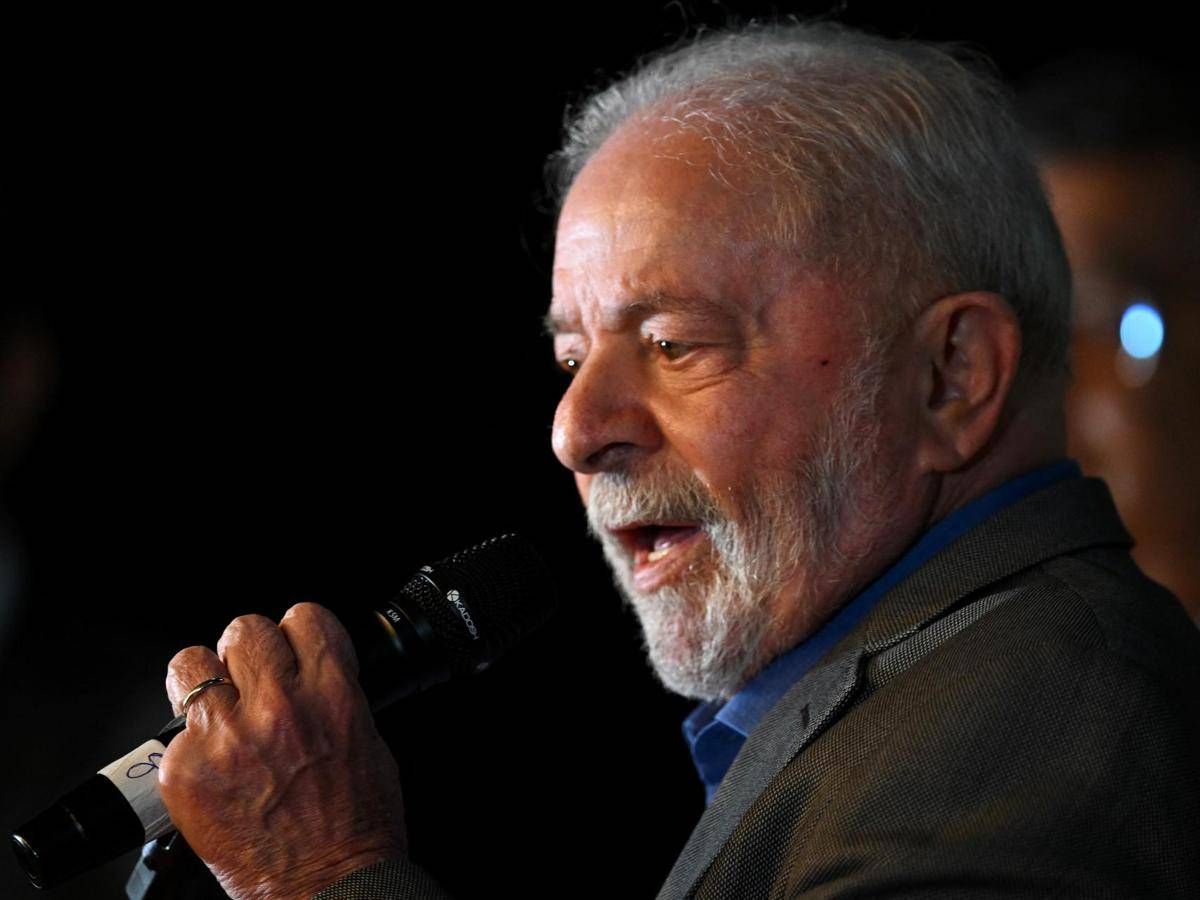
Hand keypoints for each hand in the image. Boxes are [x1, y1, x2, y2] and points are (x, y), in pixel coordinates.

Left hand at [160, 602, 406, 899]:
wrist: (327, 885)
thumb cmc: (356, 824)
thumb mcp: (367, 739)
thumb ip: (335, 693)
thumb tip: (311, 670)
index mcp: (331, 694)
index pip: (303, 617)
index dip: (297, 634)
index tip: (293, 650)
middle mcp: (278, 707)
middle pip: (245, 631)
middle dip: (250, 653)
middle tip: (254, 682)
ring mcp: (226, 737)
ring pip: (192, 664)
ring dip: (206, 683)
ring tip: (219, 711)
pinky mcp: (186, 771)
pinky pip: (175, 731)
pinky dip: (192, 746)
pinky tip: (215, 768)